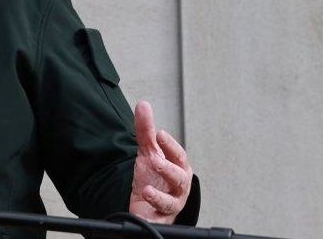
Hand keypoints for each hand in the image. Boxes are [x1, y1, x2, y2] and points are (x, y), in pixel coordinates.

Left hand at [129, 101, 193, 223]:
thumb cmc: (153, 177)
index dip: (170, 146)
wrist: (148, 204)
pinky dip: (153, 213)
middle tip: (155, 161)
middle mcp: (179, 186)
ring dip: (159, 196)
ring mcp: (171, 203)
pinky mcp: (160, 217)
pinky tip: (145, 206)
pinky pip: (159, 217)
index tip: (160, 135)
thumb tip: (144, 105)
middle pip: (179, 178)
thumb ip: (145, 131)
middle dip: (168, 170)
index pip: (179, 155)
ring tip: (146, 190)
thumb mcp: (148, 153)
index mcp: (178, 168)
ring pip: (171, 201)